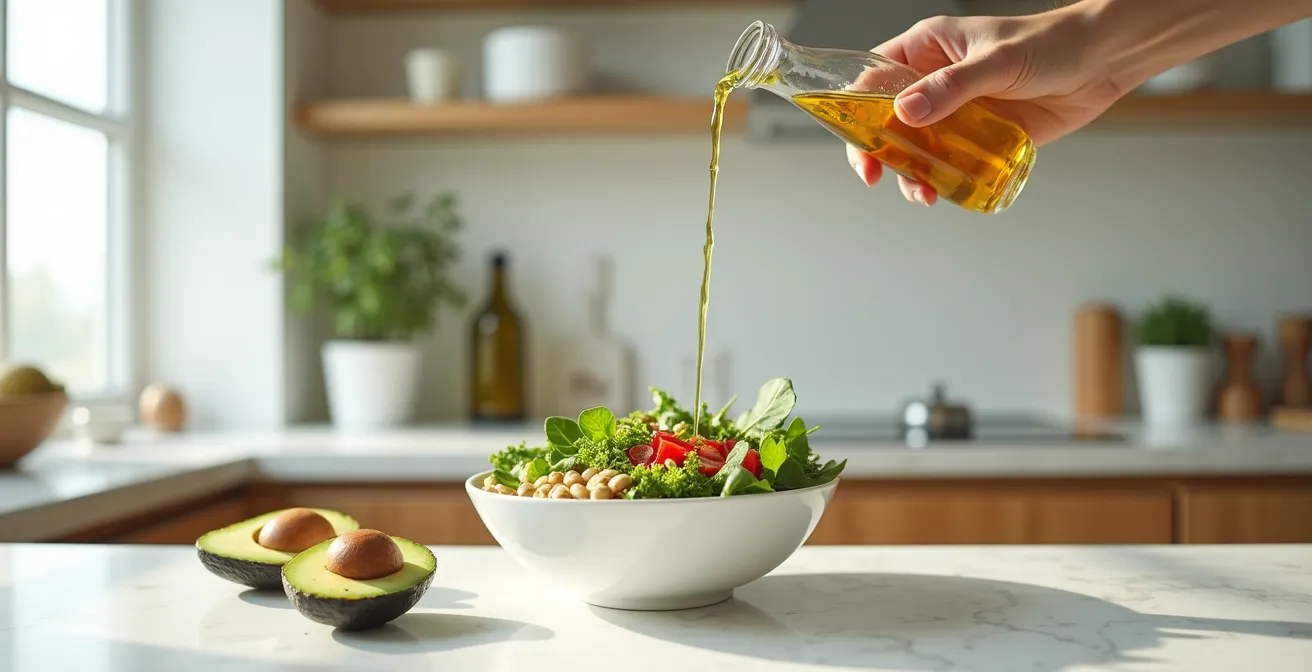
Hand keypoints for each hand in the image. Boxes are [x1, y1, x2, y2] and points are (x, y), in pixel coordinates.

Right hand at [847, 11, 1125, 205]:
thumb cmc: (1050, 44)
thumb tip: (906, 113)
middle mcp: (936, 82)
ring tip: (922, 192)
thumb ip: (951, 88)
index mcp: (928, 50)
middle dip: (878, 151)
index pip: (873, 78)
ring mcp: (957, 113)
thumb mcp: (996, 61)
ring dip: (910, 173)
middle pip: (886, 121)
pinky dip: (941, 181)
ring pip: (915, 148)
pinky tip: (944, 192)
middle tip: (876, 176)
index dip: (856, 109)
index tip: (858, 139)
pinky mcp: (980, 138)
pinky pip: (949, 164)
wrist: (1101, 62)